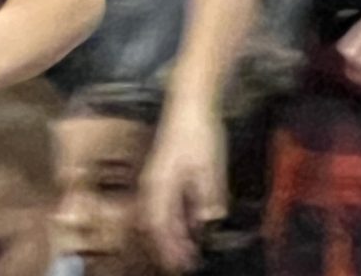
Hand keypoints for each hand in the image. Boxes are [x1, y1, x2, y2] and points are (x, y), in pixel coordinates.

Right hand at [140, 107, 228, 272]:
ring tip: (188, 250)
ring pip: (160, 216)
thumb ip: (207, 196)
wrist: (190, 101)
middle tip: (186, 263)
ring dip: (173, 234)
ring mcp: (157, 178)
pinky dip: (177, 219)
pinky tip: (192, 223)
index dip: (169, 248)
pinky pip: (167, 204)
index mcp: (159, 186)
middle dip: (169, 247)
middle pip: (155, 225)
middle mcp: (153, 185)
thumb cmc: (198, 132)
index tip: (182, 264)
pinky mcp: (165, 172)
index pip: (159, 227)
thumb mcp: (208, 166)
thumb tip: (208, 221)